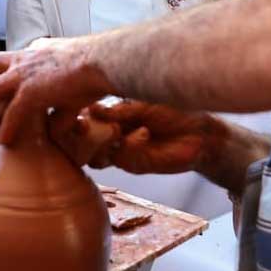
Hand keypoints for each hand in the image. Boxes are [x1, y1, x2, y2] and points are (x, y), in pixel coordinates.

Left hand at [0, 40, 110, 144]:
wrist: (106, 62)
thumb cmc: (100, 69)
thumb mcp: (75, 82)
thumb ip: (62, 104)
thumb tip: (57, 125)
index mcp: (36, 50)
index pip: (8, 62)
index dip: (2, 81)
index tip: (3, 99)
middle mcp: (24, 57)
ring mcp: (24, 73)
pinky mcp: (30, 91)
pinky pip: (10, 114)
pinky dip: (6, 129)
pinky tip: (6, 140)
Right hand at [73, 100, 217, 174]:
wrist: (200, 130)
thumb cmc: (174, 110)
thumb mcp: (144, 105)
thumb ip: (118, 111)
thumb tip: (92, 110)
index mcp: (110, 115)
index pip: (79, 120)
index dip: (69, 120)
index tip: (73, 113)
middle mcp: (110, 135)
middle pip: (78, 145)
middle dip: (77, 137)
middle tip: (84, 126)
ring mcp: (121, 152)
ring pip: (95, 157)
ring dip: (101, 143)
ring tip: (117, 130)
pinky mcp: (134, 165)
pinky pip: (121, 158)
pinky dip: (130, 145)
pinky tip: (143, 133)